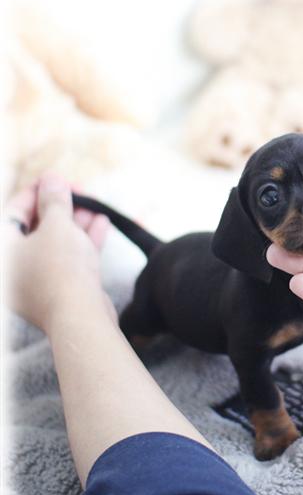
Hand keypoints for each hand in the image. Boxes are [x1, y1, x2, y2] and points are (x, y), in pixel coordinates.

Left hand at [4, 174, 111, 330]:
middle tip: (78, 192)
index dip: (37, 191)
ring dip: (76, 223)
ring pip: (56, 243)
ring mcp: (37, 281)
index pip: (14, 211)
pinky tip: (102, 224)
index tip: (55, 179)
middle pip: (36, 227)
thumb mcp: (57, 226)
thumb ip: (54, 200)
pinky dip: (84, 242)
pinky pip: (69, 259)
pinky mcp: (60, 290)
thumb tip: (52, 179)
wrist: (80, 316)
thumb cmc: (60, 270)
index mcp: (3, 250)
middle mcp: (13, 268)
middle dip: (61, 207)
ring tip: (94, 207)